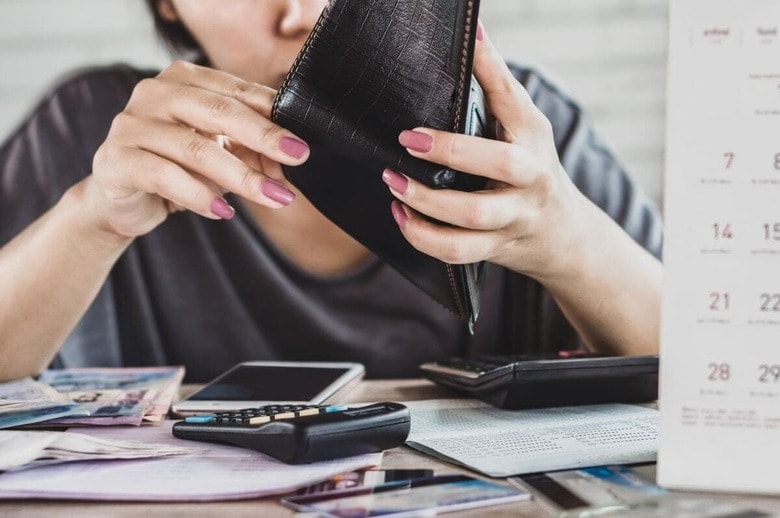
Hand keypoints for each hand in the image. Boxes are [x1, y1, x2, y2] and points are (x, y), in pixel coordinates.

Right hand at [87, 61, 307, 237]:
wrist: (119, 198)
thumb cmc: (175, 167)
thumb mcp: (220, 153)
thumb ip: (252, 150)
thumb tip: (291, 161)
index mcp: (184, 79)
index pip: (237, 91)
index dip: (274, 114)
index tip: (304, 142)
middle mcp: (155, 92)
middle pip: (219, 111)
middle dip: (264, 137)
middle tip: (297, 158)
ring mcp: (131, 124)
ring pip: (196, 148)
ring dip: (241, 176)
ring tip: (274, 197)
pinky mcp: (116, 159)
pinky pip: (164, 176)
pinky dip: (199, 195)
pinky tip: (224, 212)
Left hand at [382, 24, 585, 280]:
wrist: (563, 235)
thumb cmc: (532, 170)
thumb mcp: (525, 129)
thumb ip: (497, 88)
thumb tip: (473, 33)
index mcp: (533, 137)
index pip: (512, 97)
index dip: (488, 67)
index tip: (464, 43)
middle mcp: (529, 177)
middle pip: (499, 164)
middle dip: (452, 151)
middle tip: (408, 139)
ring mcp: (514, 216)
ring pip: (472, 216)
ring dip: (427, 201)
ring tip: (394, 182)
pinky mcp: (495, 246)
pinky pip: (457, 249)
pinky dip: (422, 236)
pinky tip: (401, 216)